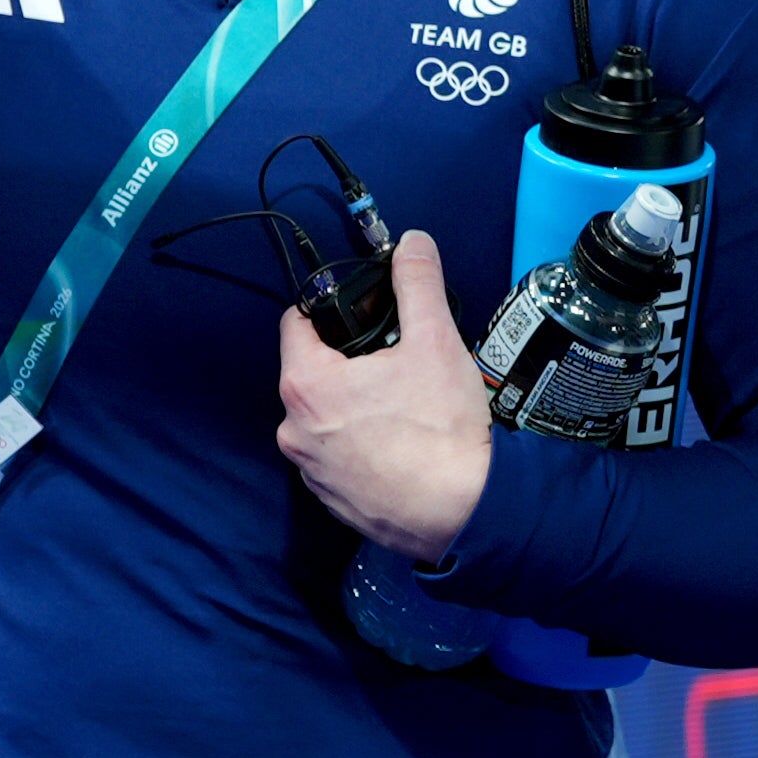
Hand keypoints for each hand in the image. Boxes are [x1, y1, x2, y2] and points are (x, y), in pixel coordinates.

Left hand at [273, 234, 493, 560]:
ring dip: (354, 408)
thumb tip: (413, 244)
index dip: (329, 310)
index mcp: (306, 385)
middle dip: (349, 363)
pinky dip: (363, 447)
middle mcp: (294, 431)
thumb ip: (418, 284)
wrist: (463, 513)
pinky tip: (403, 447)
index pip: (296, 324)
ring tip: (406, 409)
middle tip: (398, 364)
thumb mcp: (435, 341)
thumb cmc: (441, 432)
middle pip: (313, 373)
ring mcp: (311, 471)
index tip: (363, 314)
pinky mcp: (333, 501)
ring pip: (326, 418)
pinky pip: (339, 458)